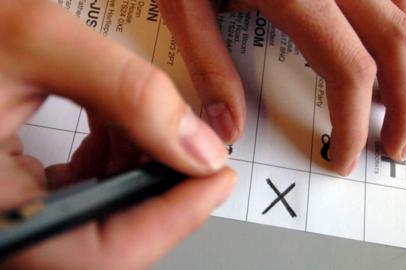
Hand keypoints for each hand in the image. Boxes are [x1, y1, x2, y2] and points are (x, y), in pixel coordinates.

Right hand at [0, 1, 235, 268]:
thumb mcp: (37, 42)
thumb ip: (128, 93)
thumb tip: (198, 147)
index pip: (97, 257)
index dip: (171, 221)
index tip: (215, 179)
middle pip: (104, 243)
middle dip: (160, 193)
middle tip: (194, 147)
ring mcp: (7, 213)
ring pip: (98, 221)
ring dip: (139, 174)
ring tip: (156, 127)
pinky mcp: (15, 195)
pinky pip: (80, 197)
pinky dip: (112, 163)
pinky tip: (117, 128)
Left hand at [157, 0, 405, 175]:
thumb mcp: (184, 2)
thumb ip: (209, 65)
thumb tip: (228, 128)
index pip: (347, 68)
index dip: (353, 121)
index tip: (346, 155)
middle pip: (396, 41)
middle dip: (405, 102)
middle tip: (396, 144)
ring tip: (399, 105)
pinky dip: (402, 24)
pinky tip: (392, 47)